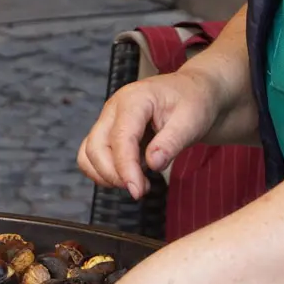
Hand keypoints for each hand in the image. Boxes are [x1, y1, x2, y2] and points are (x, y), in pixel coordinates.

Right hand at [78, 69, 222, 199]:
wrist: (194, 93)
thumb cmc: (194, 102)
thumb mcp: (192, 121)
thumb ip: (171, 142)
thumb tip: (153, 165)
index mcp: (134, 100)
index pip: (120, 138)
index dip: (126, 167)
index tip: (138, 191)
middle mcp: (113, 109)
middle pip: (95, 147)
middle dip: (113, 175)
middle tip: (141, 189)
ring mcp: (107, 121)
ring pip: (88, 154)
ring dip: (106, 175)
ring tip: (138, 184)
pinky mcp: (107, 133)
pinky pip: (92, 157)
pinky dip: (104, 172)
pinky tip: (129, 177)